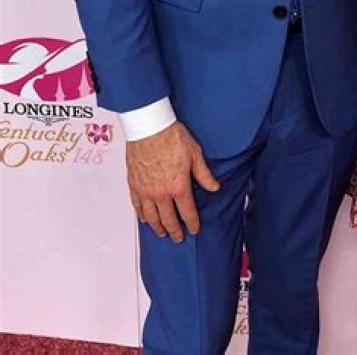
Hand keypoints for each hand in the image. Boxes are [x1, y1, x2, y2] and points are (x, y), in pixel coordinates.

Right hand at [126, 121, 219, 241]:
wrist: (149, 127)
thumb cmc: (172, 137)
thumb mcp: (195, 154)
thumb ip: (204, 174)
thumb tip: (214, 187)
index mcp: (178, 186)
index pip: (187, 212)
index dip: (192, 223)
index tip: (194, 229)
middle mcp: (161, 193)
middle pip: (168, 219)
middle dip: (175, 230)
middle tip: (178, 237)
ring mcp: (145, 191)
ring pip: (151, 217)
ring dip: (158, 227)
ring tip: (162, 233)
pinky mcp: (134, 185)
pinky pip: (137, 206)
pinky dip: (142, 215)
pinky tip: (145, 219)